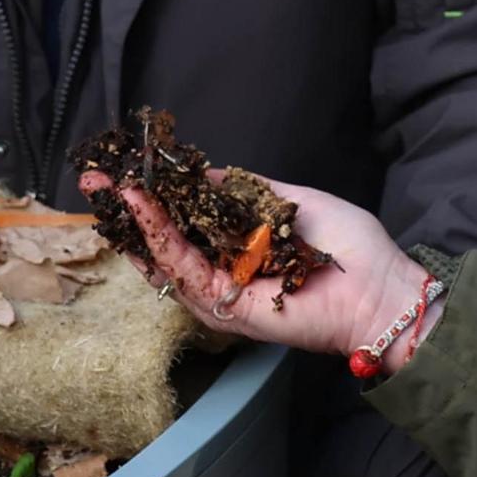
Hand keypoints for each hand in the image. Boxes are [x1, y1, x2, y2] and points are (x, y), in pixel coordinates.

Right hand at [79, 165, 429, 360]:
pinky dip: (161, 238)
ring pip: (164, 258)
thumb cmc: (350, 247)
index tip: (126, 167)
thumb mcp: (289, 201)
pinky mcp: (226, 308)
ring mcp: (223, 293)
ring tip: (115, 185)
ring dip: (137, 220)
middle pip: (163, 242)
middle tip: (95, 177)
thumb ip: (245, 191)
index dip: (154, 196)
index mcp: (239, 249)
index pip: (185, 222)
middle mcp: (225, 272)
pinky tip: (145, 207)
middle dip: (127, 210)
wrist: (380, 289)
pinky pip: (185, 272)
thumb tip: (204, 172)